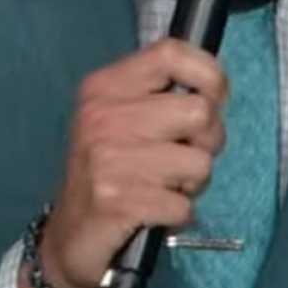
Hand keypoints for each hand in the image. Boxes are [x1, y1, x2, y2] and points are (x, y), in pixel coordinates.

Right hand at [30, 39, 228, 287]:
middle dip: (210, 141)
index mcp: (105, 87)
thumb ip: (163, 95)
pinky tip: (156, 211)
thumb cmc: (110, 168)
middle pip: (200, 112)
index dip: (209, 74)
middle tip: (187, 156)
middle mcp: (103, 117)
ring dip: (194, 182)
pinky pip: (185, 204)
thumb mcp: (124, 118)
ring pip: (200, 162)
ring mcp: (108, 159)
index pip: (171, 52)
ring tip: (167, 185)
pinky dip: (179, 213)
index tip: (214, 99)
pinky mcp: (117, 201)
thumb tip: (217, 88)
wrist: (69, 234)